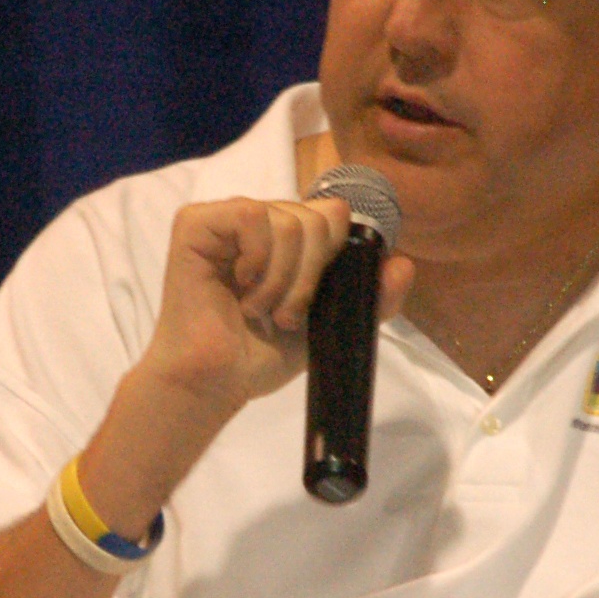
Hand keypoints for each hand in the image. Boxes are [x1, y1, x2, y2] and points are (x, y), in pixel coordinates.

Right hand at [137, 196, 413, 413]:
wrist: (216, 383)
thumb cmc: (260, 355)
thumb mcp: (329, 324)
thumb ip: (370, 297)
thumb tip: (403, 264)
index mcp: (286, 237)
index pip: (331, 214)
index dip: (331, 255)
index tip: (311, 299)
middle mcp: (259, 221)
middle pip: (316, 217)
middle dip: (308, 276)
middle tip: (282, 315)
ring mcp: (226, 219)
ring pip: (288, 220)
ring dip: (281, 278)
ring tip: (258, 309)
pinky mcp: (195, 223)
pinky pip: (250, 215)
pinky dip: (256, 258)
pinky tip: (241, 284)